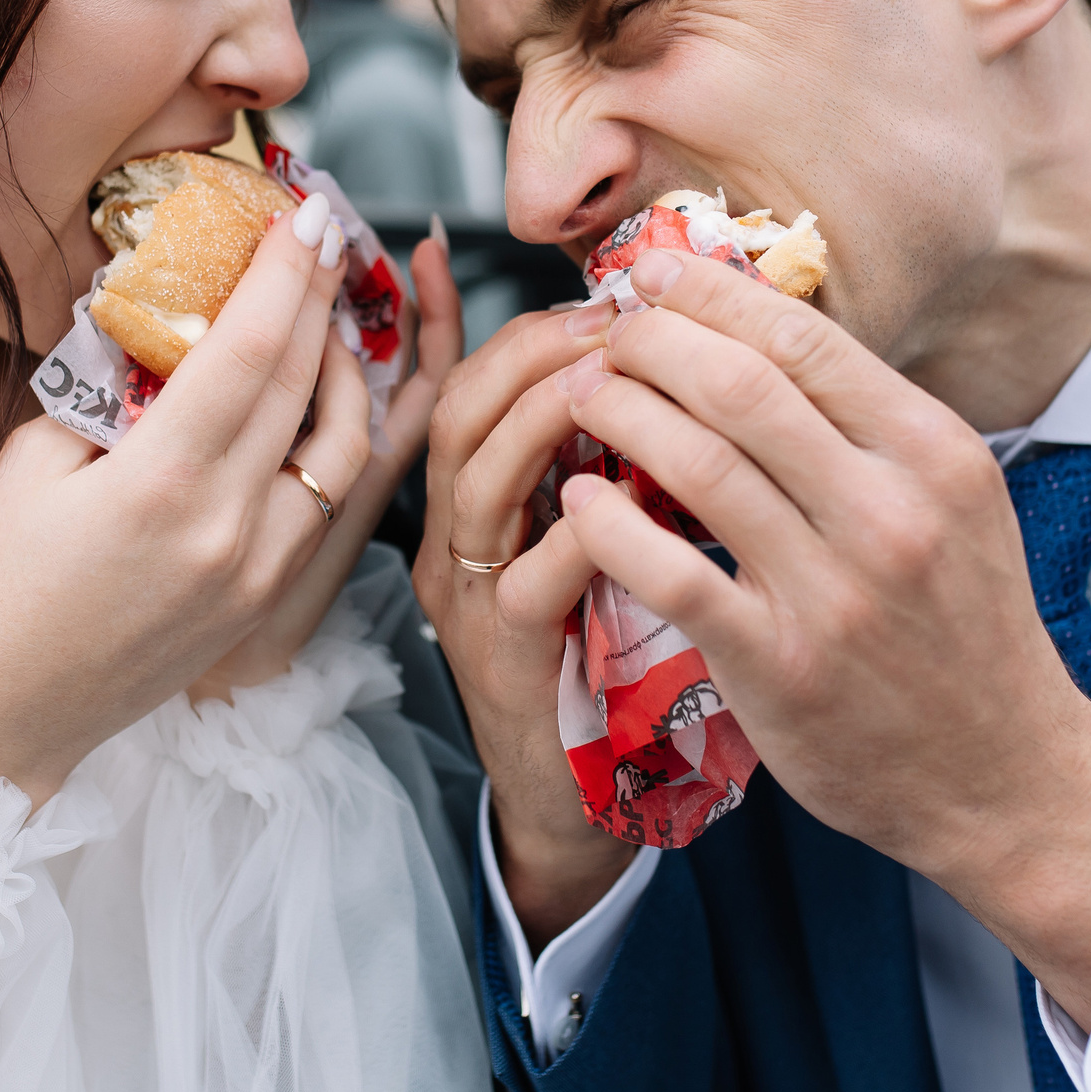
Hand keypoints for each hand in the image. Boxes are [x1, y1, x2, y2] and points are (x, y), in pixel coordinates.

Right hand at [0, 202, 372, 800]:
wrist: (10, 717)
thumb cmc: (0, 589)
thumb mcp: (32, 464)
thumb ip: (104, 385)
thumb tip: (161, 314)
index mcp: (162, 485)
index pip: (251, 352)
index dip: (287, 274)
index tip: (308, 216)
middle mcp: (229, 529)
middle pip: (306, 387)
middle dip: (325, 300)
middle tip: (329, 238)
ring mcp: (261, 572)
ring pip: (345, 451)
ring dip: (347, 376)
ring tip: (325, 324)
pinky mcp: (272, 601)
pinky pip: (331, 505)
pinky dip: (334, 443)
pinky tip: (316, 406)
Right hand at [415, 295, 634, 950]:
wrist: (579, 805)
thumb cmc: (598, 660)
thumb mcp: (592, 538)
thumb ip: (597, 459)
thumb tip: (627, 364)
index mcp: (468, 506)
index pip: (462, 384)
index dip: (509, 321)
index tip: (593, 286)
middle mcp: (453, 544)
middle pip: (460, 412)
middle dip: (536, 351)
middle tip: (618, 320)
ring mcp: (471, 601)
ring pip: (480, 478)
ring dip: (550, 417)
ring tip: (620, 380)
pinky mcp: (506, 659)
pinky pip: (533, 576)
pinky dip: (587, 527)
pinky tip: (637, 501)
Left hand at [551, 248, 1090, 1027]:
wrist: (1005, 775)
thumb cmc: (964, 629)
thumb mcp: (952, 503)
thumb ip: (868, 427)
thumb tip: (760, 333)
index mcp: (934, 454)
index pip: (805, 340)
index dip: (713, 296)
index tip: (655, 275)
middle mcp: (890, 511)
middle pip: (740, 386)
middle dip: (652, 342)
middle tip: (604, 333)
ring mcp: (834, 592)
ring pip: (698, 464)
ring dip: (621, 414)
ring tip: (582, 395)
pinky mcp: (779, 665)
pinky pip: (672, 572)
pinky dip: (610, 525)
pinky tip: (579, 500)